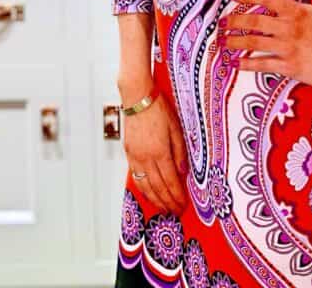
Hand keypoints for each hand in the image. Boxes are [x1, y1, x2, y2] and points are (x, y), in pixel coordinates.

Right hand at [121, 88, 188, 215]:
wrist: (138, 98)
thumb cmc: (158, 109)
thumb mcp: (176, 128)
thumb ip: (180, 151)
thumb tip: (183, 171)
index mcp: (160, 151)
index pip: (170, 180)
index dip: (177, 195)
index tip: (182, 204)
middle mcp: (146, 157)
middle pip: (158, 187)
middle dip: (167, 202)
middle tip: (175, 211)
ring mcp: (135, 157)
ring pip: (145, 186)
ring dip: (155, 200)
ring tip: (163, 208)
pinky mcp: (129, 154)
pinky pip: (136, 177)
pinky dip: (143, 189)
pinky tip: (149, 194)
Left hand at [216, 0, 311, 88]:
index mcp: (296, 11)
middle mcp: (288, 27)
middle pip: (254, 20)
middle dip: (234, 21)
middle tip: (221, 22)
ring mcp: (287, 47)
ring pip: (254, 42)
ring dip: (235, 42)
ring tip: (222, 42)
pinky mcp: (289, 66)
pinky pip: (262, 64)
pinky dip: (246, 64)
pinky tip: (234, 64)